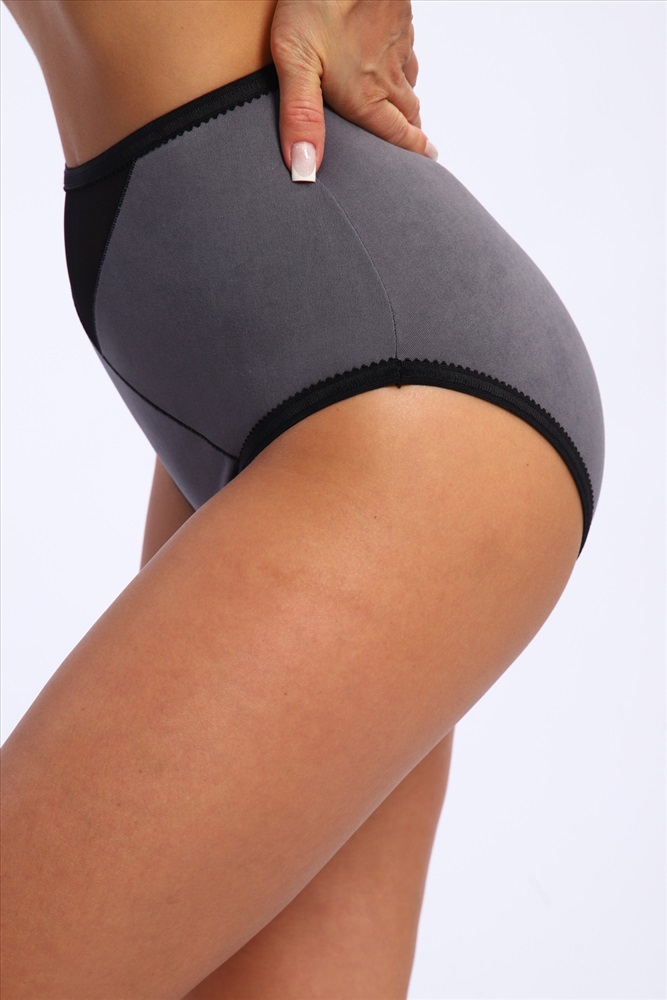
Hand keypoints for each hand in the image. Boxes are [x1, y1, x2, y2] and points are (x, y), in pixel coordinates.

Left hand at [270, 0, 437, 180]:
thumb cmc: (317, 1)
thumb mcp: (295, 61)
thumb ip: (300, 116)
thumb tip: (305, 172)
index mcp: (367, 95)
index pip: (400, 136)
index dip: (413, 153)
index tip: (425, 164)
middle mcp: (388, 75)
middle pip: (410, 113)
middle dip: (412, 132)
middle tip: (414, 146)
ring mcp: (397, 43)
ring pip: (410, 81)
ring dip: (407, 100)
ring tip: (402, 111)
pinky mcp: (399, 16)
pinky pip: (406, 49)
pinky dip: (402, 65)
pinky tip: (390, 61)